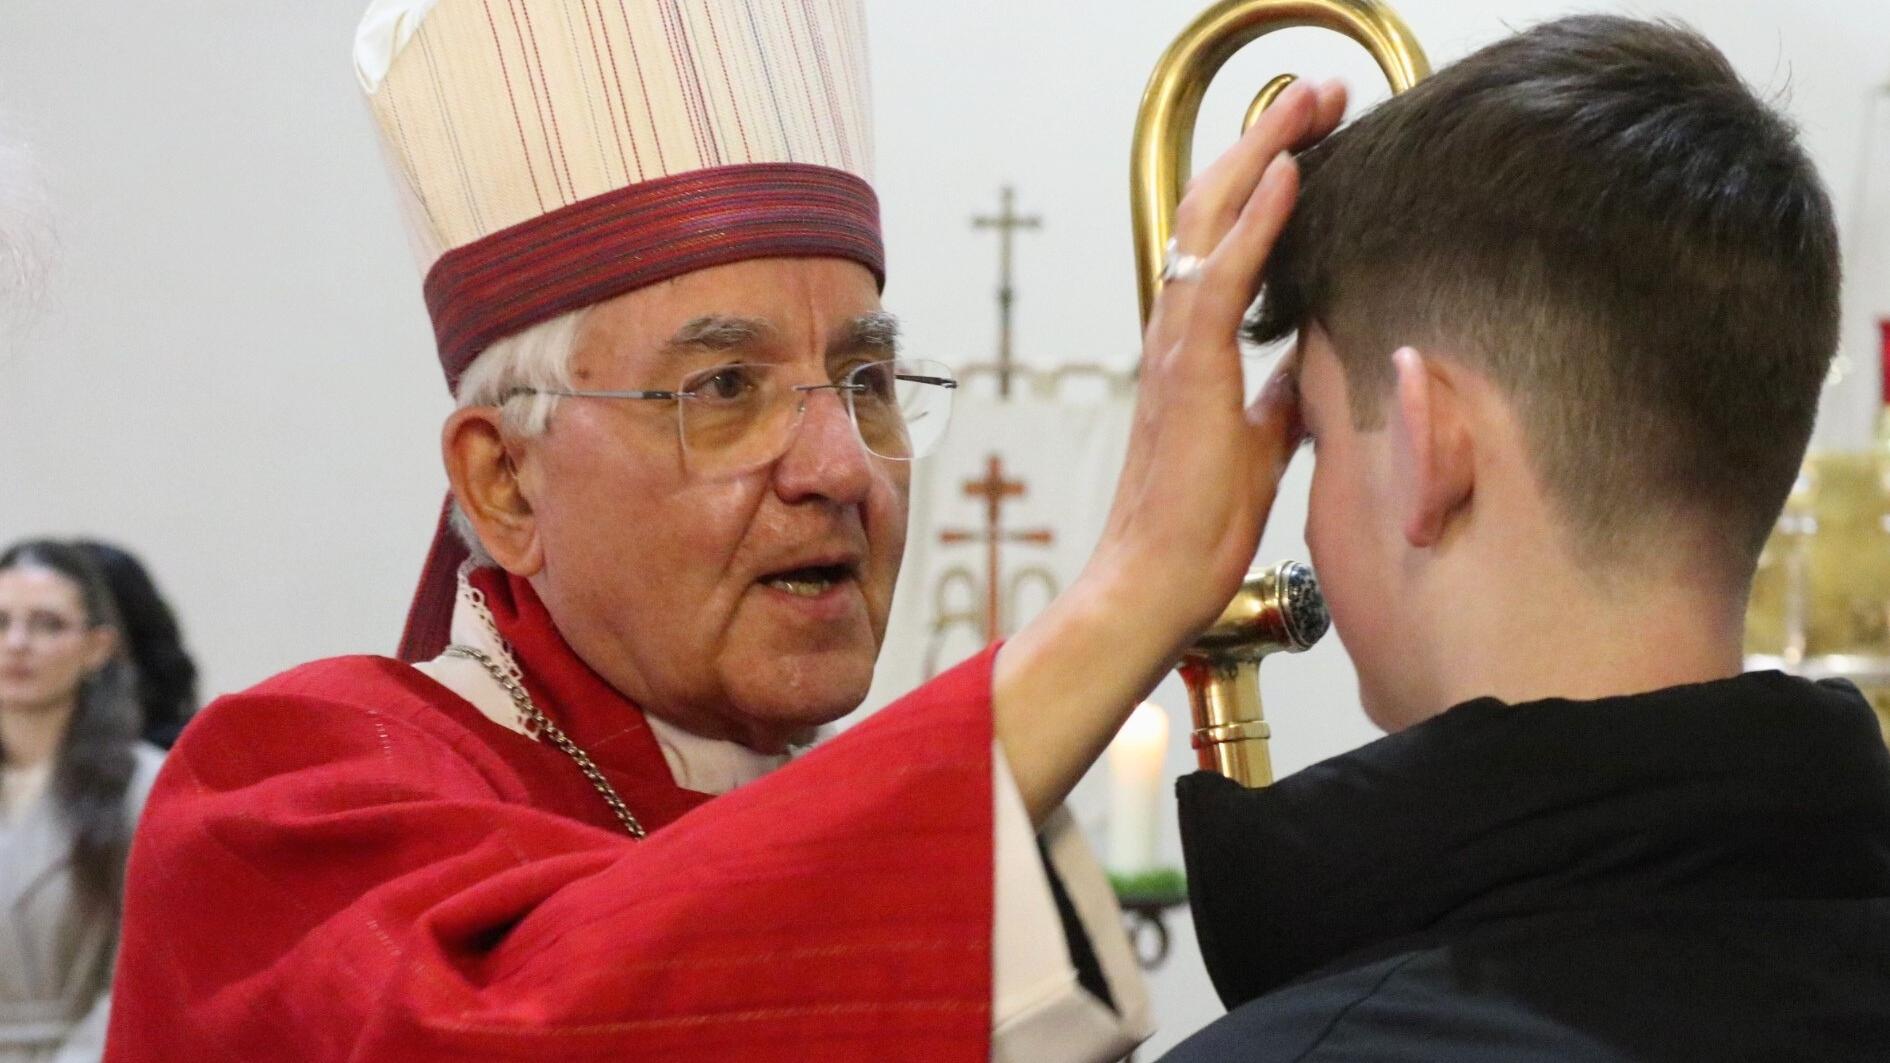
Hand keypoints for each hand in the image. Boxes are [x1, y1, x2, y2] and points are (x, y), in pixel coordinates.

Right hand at [994, 79, 1347, 822]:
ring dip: (1264, 153)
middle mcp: (1175, 330)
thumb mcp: (1260, 441)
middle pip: (1212, 207)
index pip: (1225, 238)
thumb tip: (1312, 364)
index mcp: (1191, 346)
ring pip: (1211, 221)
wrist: (1159, 582)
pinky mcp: (1191, 370)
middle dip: (1265, 140)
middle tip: (1317, 93)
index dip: (1263, 180)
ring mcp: (1176, 345)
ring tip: (1310, 102)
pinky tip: (1291, 170)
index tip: (1311, 138)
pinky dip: (1257, 217)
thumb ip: (1279, 394)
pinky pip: (1224, 274)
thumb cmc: (1199, 525)